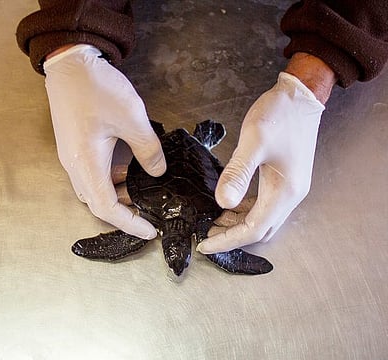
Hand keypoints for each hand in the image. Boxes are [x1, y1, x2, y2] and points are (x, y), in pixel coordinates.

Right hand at [44, 44, 165, 238]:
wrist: (69, 64)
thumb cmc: (96, 89)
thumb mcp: (132, 118)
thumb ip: (147, 149)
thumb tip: (157, 171)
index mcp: (85, 163)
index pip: (106, 208)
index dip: (129, 223)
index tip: (149, 229)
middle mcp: (73, 166)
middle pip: (97, 203)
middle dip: (123, 213)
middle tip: (147, 213)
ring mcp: (70, 157)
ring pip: (93, 190)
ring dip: (116, 195)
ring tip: (141, 193)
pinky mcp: (72, 148)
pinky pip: (90, 175)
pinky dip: (110, 181)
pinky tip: (127, 171)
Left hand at [197, 71, 325, 252]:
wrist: (301, 96)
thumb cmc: (280, 115)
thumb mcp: (254, 141)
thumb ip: (238, 173)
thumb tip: (223, 202)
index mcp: (284, 191)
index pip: (254, 229)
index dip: (228, 240)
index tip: (205, 245)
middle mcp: (290, 195)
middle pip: (260, 229)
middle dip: (232, 236)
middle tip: (206, 235)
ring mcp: (290, 188)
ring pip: (262, 218)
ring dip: (238, 224)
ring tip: (213, 221)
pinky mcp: (285, 179)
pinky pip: (264, 205)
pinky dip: (245, 211)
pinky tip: (230, 204)